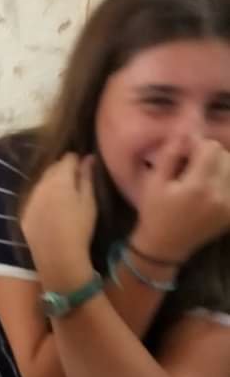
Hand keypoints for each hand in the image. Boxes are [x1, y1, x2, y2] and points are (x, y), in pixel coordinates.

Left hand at [21, 154, 96, 285]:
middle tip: (76, 183)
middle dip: (63, 170)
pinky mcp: (24, 212)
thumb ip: (87, 177)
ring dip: (51, 183)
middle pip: (52, 167)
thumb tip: (88, 157)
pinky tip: (51, 211)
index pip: (68, 158)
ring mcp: (30, 198)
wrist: (58, 257)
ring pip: (41, 182)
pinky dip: (42, 198)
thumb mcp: (89, 202)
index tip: (84, 170)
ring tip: (64, 197)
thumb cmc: (80, 228)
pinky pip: (34, 197)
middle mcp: (41, 184)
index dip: (78, 161)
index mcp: (59, 179)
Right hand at [133, 136, 229, 261]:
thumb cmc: (155, 212)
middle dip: (209, 155)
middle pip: (226, 156)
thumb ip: (171, 154)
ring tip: (201, 176)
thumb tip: (186, 131)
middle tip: (191, 166)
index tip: (183, 155)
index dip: (196, 146)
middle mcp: (220, 196)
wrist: (165, 246)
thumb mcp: (155, 182)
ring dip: (219, 166)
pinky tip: (209, 188)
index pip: (211, 148)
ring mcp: (229, 206)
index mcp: (198, 187)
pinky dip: (224, 181)